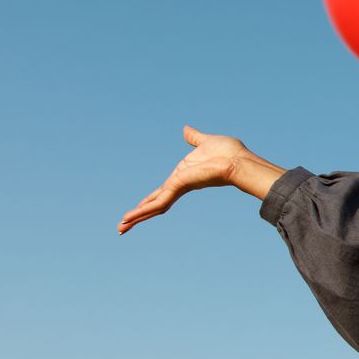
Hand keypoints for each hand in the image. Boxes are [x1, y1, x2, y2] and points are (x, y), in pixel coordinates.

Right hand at [118, 126, 250, 233]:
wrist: (238, 160)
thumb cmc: (229, 152)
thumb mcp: (205, 142)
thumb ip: (194, 138)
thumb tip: (186, 130)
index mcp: (183, 177)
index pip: (161, 192)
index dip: (148, 201)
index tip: (137, 208)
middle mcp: (179, 185)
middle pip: (154, 203)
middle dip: (139, 214)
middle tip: (122, 227)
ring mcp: (179, 188)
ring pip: (154, 206)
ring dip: (136, 216)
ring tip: (121, 228)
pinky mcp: (179, 187)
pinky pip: (159, 202)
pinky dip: (144, 209)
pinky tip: (130, 218)